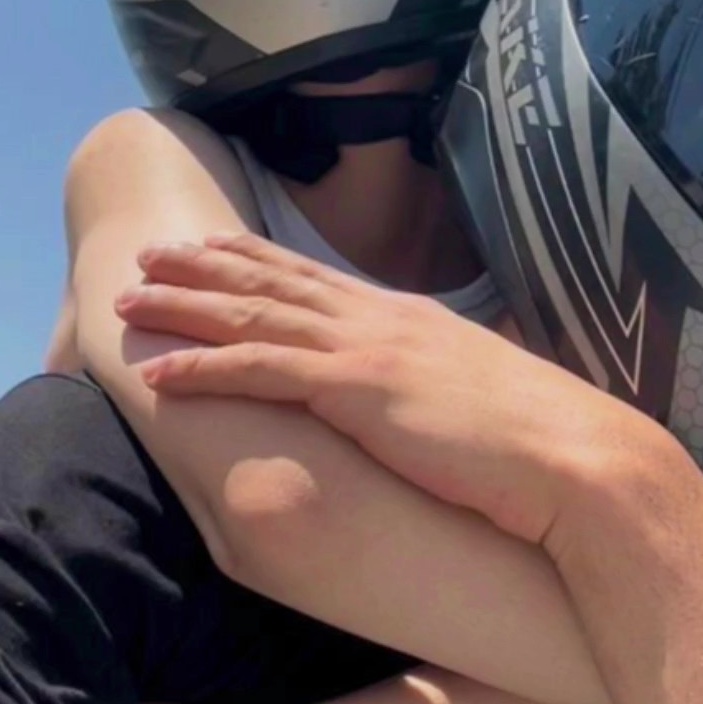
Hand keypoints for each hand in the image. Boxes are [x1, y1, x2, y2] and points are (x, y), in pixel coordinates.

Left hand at [115, 232, 668, 549]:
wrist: (574, 458)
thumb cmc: (540, 445)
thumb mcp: (476, 396)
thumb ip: (435, 385)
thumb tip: (419, 398)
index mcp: (407, 318)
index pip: (315, 277)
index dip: (255, 258)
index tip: (209, 244)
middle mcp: (379, 319)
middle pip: (270, 281)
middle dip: (202, 267)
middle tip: (146, 254)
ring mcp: (366, 349)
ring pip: (251, 314)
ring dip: (183, 307)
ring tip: (128, 301)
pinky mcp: (355, 390)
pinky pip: (257, 370)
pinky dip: (200, 367)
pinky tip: (155, 372)